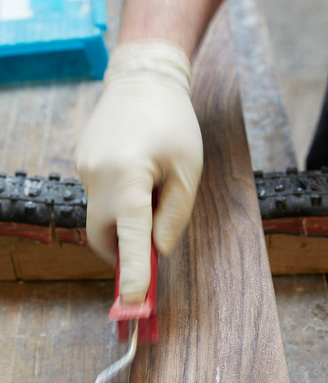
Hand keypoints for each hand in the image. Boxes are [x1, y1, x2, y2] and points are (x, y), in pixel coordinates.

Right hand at [76, 40, 202, 303]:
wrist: (143, 79)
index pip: (128, 236)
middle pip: (105, 236)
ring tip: (156, 193)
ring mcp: (85, 169)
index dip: (132, 272)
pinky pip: (101, 198)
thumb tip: (159, 251)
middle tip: (155, 247)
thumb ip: (175, 215)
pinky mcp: (83, 164)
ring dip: (126, 225)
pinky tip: (142, 176)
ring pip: (102, 218)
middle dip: (126, 251)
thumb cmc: (175, 124)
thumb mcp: (189, 171)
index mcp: (128, 175)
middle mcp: (98, 176)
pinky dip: (121, 203)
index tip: (134, 303)